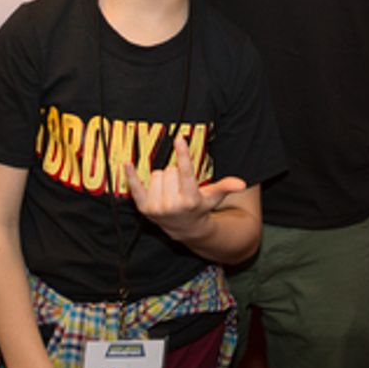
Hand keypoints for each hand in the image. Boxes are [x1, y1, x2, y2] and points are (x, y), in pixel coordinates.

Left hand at [126, 136, 245, 240]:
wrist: (184, 229)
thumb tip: (242, 183)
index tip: (179, 138)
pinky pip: (135, 187)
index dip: (183, 155)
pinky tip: (127, 164)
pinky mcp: (144, 208)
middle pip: (169, 171)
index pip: (185, 173)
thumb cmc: (200, 207)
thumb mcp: (214, 197)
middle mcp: (172, 205)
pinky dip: (131, 176)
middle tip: (180, 187)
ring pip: (156, 175)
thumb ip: (226, 187)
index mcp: (190, 199)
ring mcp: (157, 207)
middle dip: (175, 174)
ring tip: (170, 191)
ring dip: (163, 179)